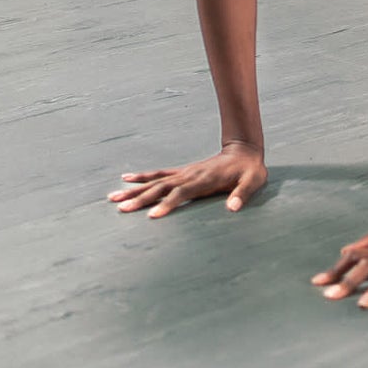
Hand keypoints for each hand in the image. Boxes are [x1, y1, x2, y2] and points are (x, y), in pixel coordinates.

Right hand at [108, 142, 266, 217]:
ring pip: (154, 182)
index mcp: (205, 180)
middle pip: (161, 188)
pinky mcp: (182, 172)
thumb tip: (233, 208)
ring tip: (113, 197)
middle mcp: (190, 175)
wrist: (244, 150)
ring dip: (134, 190)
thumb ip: (243, 194)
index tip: (151, 216)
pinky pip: (158, 174)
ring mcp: (184, 173)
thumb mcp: (253, 181)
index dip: (167, 205)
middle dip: (140, 199)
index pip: (181, 194)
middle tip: (120, 208)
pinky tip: (126, 179)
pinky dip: (142, 177)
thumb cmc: (250, 170)